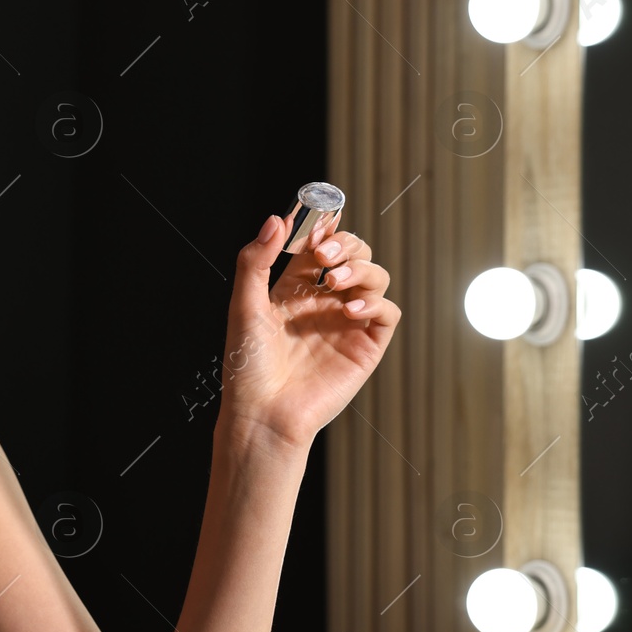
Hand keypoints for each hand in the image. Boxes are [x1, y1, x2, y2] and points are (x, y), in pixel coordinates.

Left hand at [216, 208, 400, 449]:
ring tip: (336, 281)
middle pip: (352, 255)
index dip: (323, 228)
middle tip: (326, 254)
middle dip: (345, 244)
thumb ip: (256, 260)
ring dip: (361, 269)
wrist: (263, 413)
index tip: (321, 218)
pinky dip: (376, 304)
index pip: (317, 246)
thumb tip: (277, 219)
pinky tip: (351, 310)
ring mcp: (347, 323)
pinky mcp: (366, 347)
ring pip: (374, 277)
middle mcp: (323, 302)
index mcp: (293, 290)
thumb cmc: (248, 365)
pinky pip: (387, 314)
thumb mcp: (244, 305)